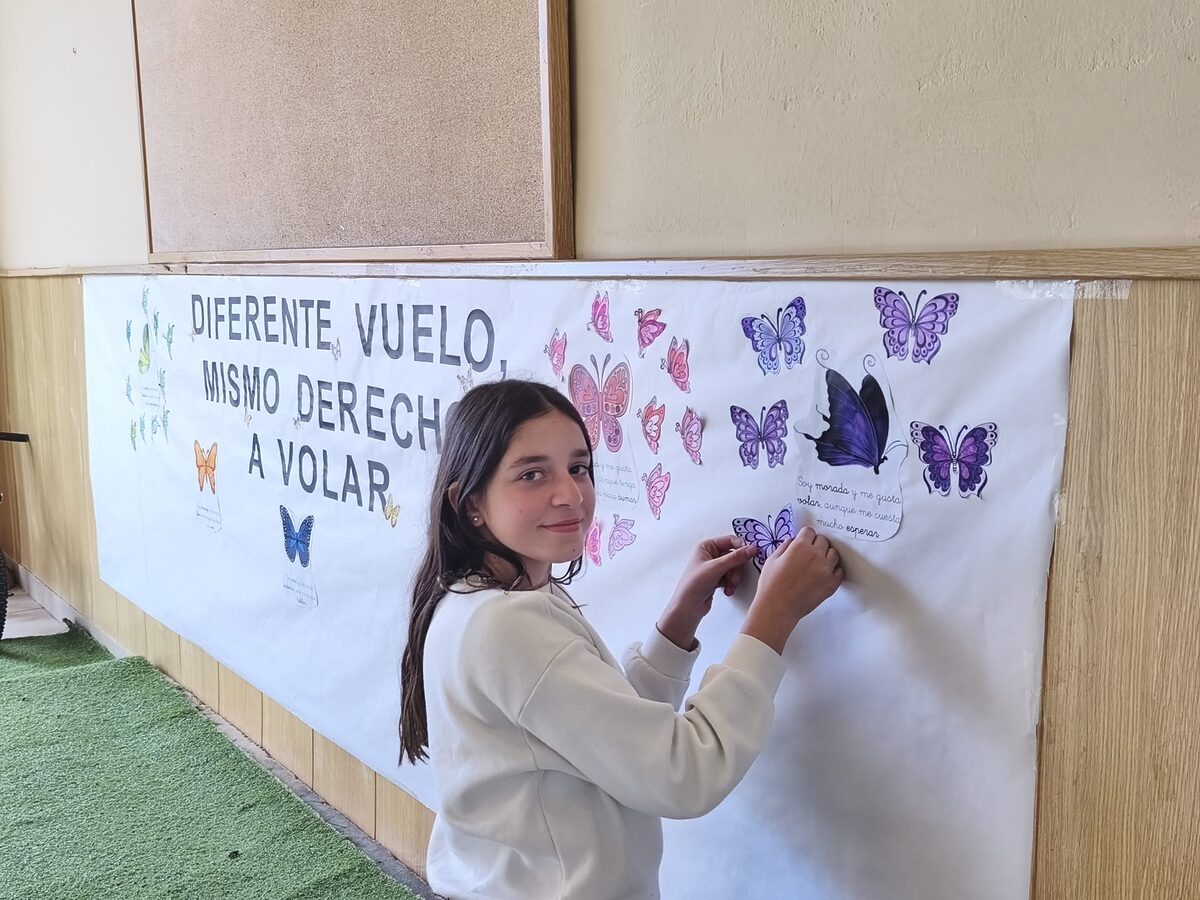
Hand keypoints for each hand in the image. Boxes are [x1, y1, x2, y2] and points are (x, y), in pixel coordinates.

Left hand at [658, 535, 759, 649]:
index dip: (741, 547)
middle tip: (735, 578)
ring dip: (734, 578)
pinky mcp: (716, 578)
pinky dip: (731, 584)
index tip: (750, 554)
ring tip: (730, 586)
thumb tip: (751, 548)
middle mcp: (710, 554)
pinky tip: (727, 591)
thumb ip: (735, 558)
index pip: (730, 540)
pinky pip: (730, 577)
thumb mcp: (716, 568)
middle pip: (734, 555)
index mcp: (706, 546)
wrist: (688, 607)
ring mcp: (713, 567)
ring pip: (734, 568)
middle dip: (736, 568)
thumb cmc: (694, 584)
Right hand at [742, 527, 843, 653]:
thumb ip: (784, 547)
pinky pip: (839, 571)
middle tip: (809, 553)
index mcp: (800, 546)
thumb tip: (792, 541)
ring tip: (817, 563)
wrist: (777, 607)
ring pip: (833, 554)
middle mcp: (815, 555)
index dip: (805, 536)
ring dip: (826, 555)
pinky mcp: (831, 584)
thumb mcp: (772, 560)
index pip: (810, 531)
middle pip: (823, 540)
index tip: (804, 540)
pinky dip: (833, 570)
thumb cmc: (771, 585)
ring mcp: (825, 570)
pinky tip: (824, 573)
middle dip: (816, 544)